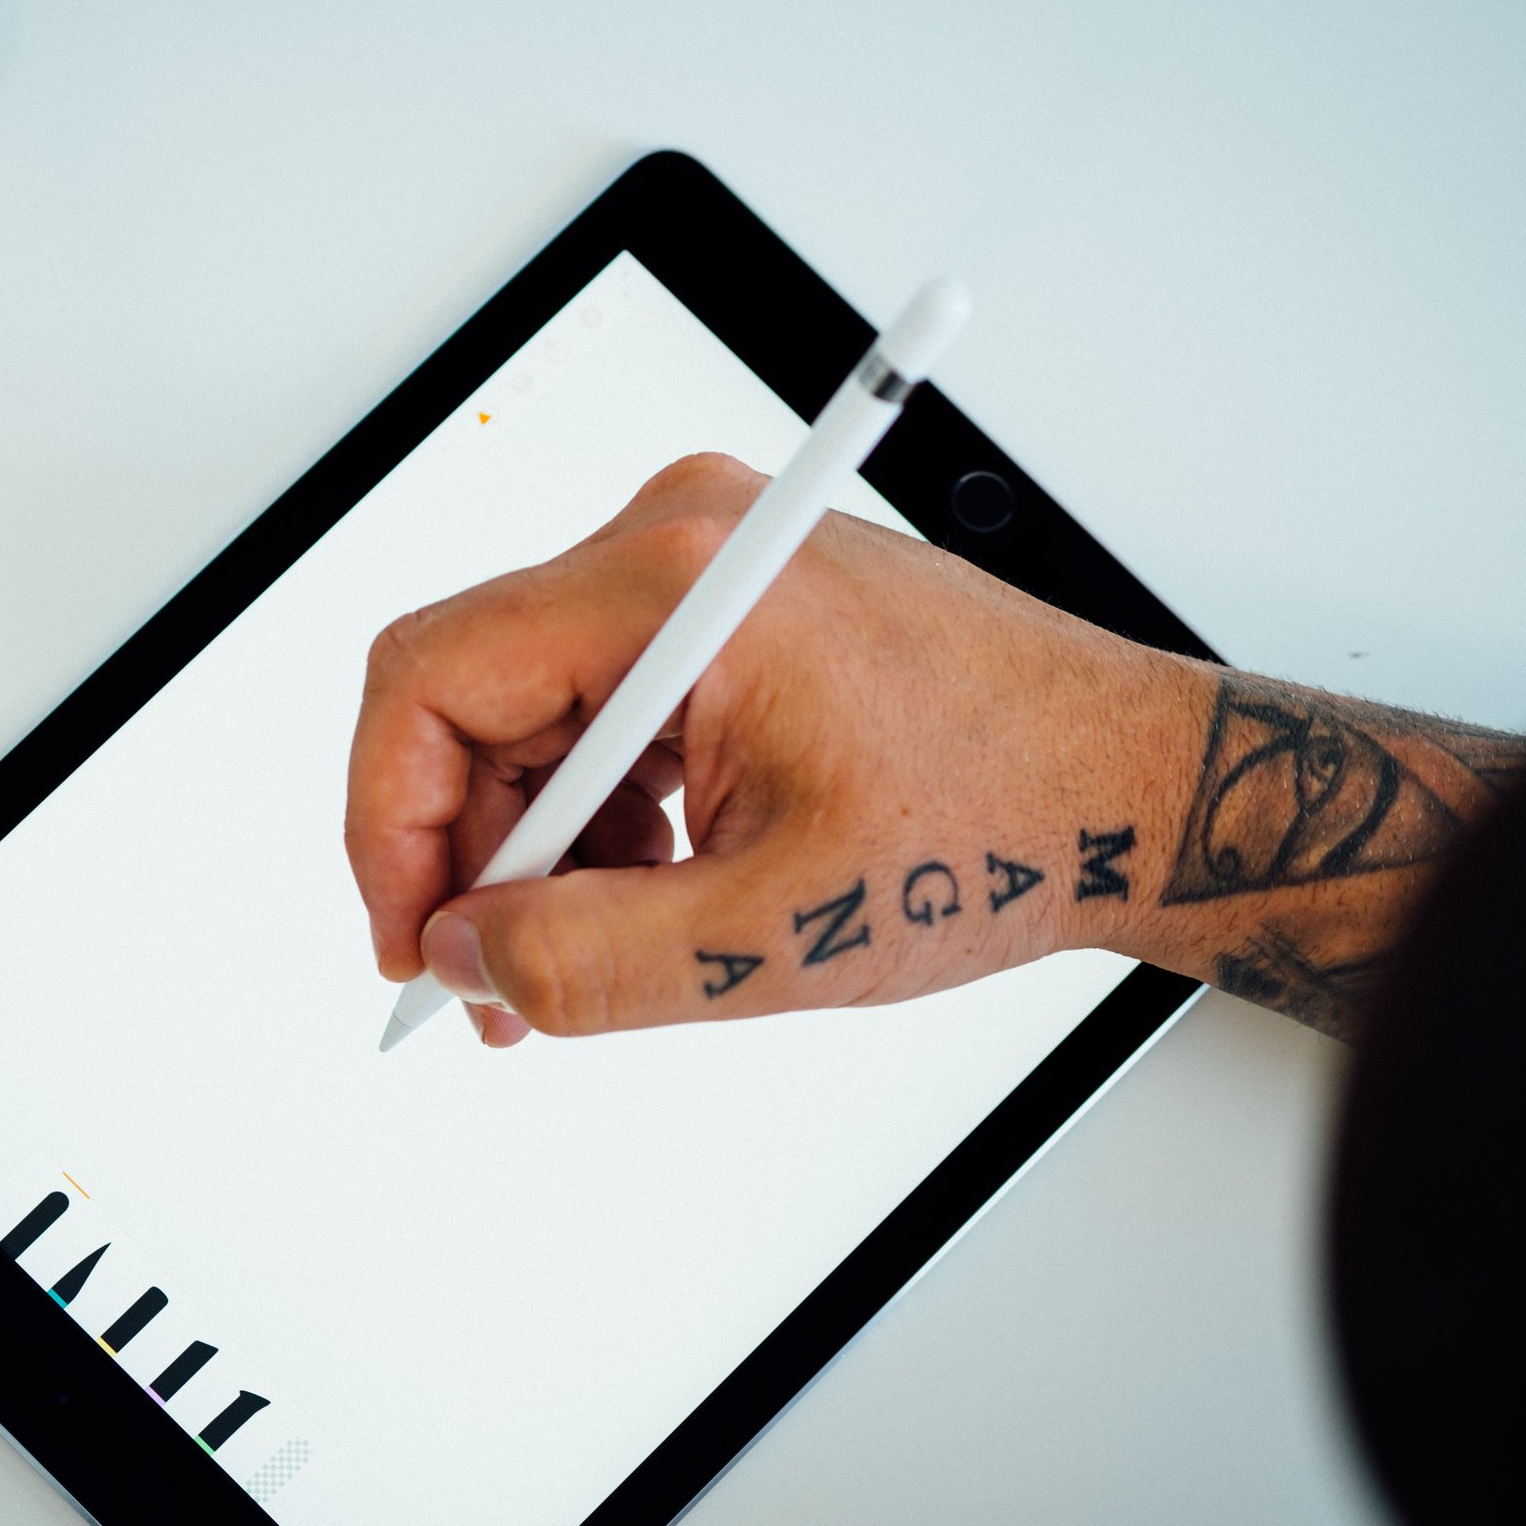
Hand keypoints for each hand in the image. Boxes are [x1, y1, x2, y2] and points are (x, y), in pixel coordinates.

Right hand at [344, 452, 1206, 1046]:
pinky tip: (659, 888)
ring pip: (535, 712)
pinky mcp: (729, 604)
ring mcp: (704, 564)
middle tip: (498, 988)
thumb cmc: (1005, 819)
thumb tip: (464, 960)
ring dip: (543, 846)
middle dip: (472, 858)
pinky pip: (604, 706)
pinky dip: (605, 811)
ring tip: (597, 955)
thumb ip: (586, 961)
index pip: (429, 679)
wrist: (1135, 786)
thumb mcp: (772, 931)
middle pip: (475, 698)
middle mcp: (674, 537)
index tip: (414, 946)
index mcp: (672, 580)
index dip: (390, 830)